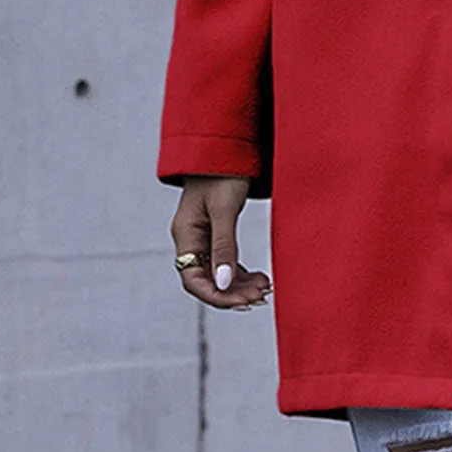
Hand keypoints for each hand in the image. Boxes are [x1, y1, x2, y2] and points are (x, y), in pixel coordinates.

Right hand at [170, 175, 271, 309]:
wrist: (225, 148)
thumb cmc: (223, 174)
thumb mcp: (224, 210)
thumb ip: (224, 246)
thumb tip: (223, 283)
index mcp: (186, 234)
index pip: (192, 279)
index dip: (216, 295)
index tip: (243, 302)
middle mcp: (190, 239)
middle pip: (206, 280)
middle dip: (232, 292)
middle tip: (261, 297)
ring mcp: (202, 237)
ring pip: (217, 273)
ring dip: (239, 285)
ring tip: (265, 289)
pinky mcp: (216, 233)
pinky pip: (225, 262)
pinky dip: (241, 273)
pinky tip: (260, 278)